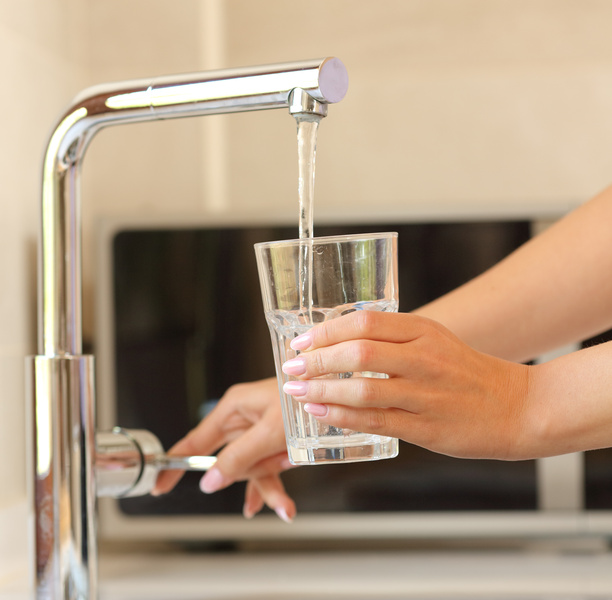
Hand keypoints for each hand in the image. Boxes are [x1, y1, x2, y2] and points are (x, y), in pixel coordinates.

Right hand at [151, 378, 296, 522]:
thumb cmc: (305, 399)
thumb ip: (238, 457)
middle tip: (258, 492)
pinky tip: (282, 506)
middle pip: (228, 461)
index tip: (158, 485)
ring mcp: (260, 432)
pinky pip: (268, 469)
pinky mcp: (277, 441)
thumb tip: (210, 481)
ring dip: (267, 488)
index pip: (194, 441)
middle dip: (246, 480)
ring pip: (252, 469)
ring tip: (285, 506)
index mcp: (233, 408)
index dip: (175, 464)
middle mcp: (244, 419)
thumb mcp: (270, 432)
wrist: (343, 390)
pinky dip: (276, 487)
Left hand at [281, 311, 532, 459]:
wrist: (519, 408)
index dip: (325, 331)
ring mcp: (426, 395)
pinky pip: (375, 420)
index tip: (300, 341)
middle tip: (291, 366)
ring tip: (297, 390)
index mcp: (424, 331)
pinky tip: (320, 411)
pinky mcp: (426, 428)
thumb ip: (391, 338)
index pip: (364, 322)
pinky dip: (341, 415)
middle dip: (316, 360)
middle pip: (359, 352)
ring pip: (363, 389)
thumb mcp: (433, 340)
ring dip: (322, 389)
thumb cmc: (466, 374)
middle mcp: (425, 359)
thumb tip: (335, 340)